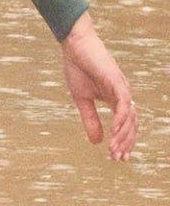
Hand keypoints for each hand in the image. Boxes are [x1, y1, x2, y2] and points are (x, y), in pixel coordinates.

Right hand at [60, 15, 136, 161]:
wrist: (74, 46)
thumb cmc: (78, 68)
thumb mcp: (81, 100)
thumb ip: (90, 119)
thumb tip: (97, 142)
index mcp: (115, 100)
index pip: (125, 125)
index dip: (122, 141)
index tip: (116, 158)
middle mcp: (123, 96)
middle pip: (131, 124)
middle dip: (125, 143)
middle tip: (117, 158)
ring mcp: (122, 88)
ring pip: (129, 117)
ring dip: (123, 135)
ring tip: (114, 149)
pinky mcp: (116, 81)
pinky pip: (123, 103)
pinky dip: (120, 119)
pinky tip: (113, 131)